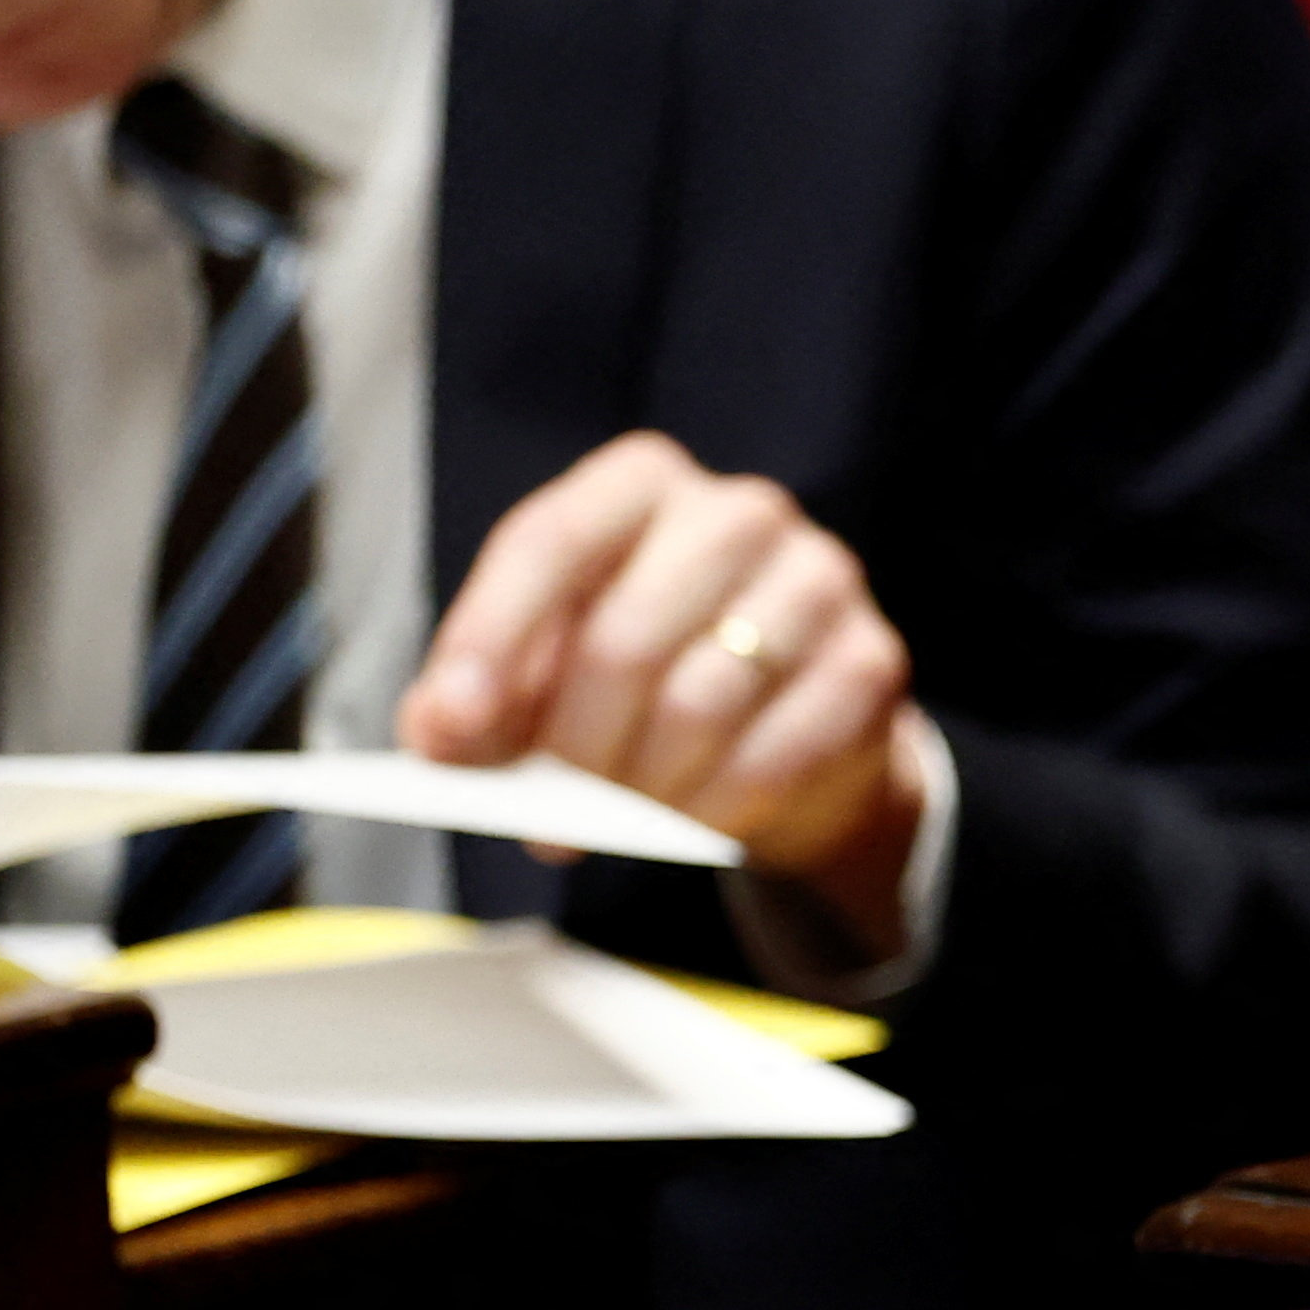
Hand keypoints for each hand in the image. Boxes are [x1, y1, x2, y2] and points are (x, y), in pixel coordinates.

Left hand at [404, 429, 931, 967]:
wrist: (796, 720)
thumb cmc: (651, 677)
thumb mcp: (548, 671)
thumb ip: (478, 696)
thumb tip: (439, 737)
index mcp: (643, 484)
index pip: (552, 541)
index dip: (492, 638)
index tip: (454, 725)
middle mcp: (739, 512)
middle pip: (626, 638)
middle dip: (573, 747)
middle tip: (544, 820)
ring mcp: (819, 579)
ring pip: (701, 705)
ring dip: (643, 788)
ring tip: (619, 825)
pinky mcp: (870, 660)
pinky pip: (774, 755)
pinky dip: (714, 809)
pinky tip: (691, 824)